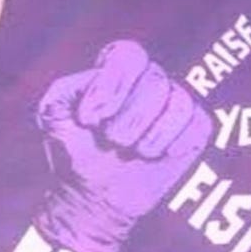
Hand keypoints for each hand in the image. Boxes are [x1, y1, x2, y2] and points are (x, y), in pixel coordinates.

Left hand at [35, 39, 212, 251]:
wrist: (93, 196)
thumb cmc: (72, 150)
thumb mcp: (53, 116)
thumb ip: (65, 89)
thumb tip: (93, 82)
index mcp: (117, 69)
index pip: (129, 55)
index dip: (111, 86)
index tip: (90, 119)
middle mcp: (149, 79)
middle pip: (155, 82)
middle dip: (129, 121)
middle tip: (113, 141)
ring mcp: (175, 103)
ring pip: (179, 104)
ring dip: (151, 138)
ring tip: (133, 151)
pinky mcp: (194, 129)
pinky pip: (197, 125)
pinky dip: (175, 145)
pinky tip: (157, 155)